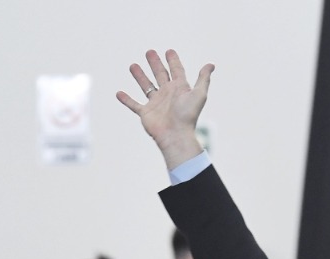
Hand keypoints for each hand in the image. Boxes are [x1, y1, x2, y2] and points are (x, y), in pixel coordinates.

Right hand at [117, 49, 212, 169]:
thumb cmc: (188, 116)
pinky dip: (126, 100)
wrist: (176, 135)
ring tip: (133, 65)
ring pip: (146, 86)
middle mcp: (167, 94)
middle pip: (160, 75)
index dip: (173, 61)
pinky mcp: (146, 113)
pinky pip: (134, 105)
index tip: (169, 51)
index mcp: (179, 88)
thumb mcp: (199, 94)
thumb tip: (211, 64)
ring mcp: (156, 103)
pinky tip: (119, 93)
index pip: (176, 70)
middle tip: (149, 52)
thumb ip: (203, 78)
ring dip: (139, 76)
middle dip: (155, 63)